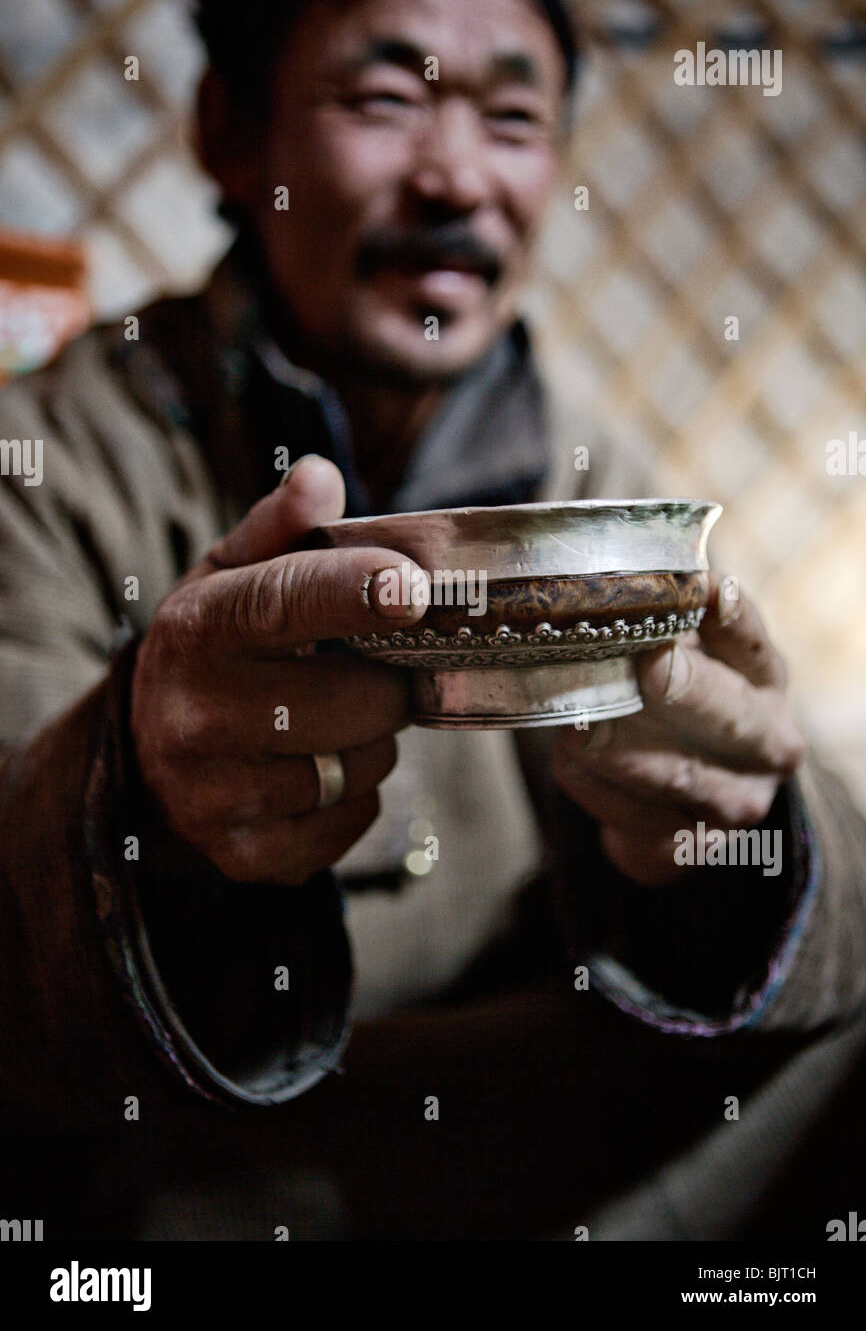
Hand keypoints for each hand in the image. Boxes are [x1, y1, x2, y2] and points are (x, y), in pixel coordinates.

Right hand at [130, 455, 428, 884]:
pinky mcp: (244, 856)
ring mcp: (215, 794)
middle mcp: (196, 715)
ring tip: (333, 721)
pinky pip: (352, 823)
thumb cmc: (213, 652)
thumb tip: (321, 476)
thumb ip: (280, 529)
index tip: (415, 587)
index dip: (355, 591)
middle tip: (370, 672)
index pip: (282, 602)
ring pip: (361, 765)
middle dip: (387, 684)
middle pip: (353, 699)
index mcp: (199, 629)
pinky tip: (317, 771)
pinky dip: (355, 796)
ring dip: (372, 742)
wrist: (143, 760)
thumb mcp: (227, 578)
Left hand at [551, 574, 805, 884]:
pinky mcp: (685, 847)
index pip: (749, 639)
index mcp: (764, 678)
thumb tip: (599, 585)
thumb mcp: (684, 657)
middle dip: (680, 686)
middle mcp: (765, 743)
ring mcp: (732, 802)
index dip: (725, 615)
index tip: (700, 588)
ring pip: (672, 771)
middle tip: (641, 663)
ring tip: (574, 718)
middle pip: (726, 712)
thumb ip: (656, 622)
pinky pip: (627, 813)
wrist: (679, 804)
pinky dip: (589, 783)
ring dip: (617, 743)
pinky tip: (569, 758)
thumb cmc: (675, 706)